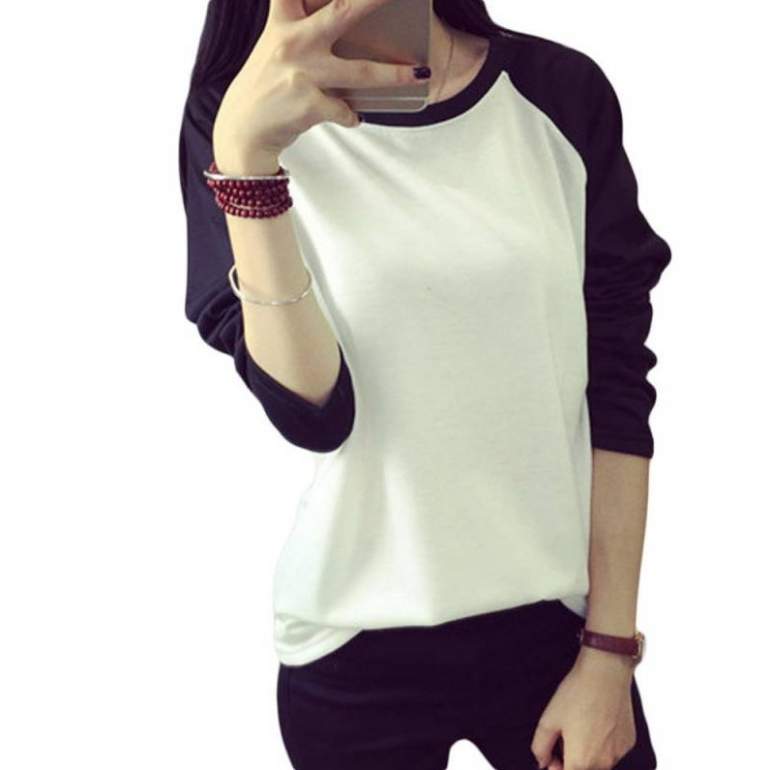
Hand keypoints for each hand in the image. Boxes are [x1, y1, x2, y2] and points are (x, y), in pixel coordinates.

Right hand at [212, 0, 429, 172]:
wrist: (244, 128)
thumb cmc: (268, 84)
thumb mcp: (276, 44)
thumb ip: (301, 23)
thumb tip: (346, 13)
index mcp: (283, 20)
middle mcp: (292, 41)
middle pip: (342, 10)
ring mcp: (302, 73)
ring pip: (361, 71)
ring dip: (394, 74)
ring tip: (419, 73)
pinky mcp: (309, 104)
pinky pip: (345, 110)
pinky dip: (351, 115)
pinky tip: (350, 116)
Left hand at [530, 647, 636, 769]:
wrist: (606, 674)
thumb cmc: (577, 694)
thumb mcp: (549, 719)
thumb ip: (540, 747)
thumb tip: (542, 761)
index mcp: (581, 761)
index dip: (556, 768)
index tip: (551, 756)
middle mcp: (603, 763)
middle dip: (571, 761)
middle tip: (564, 739)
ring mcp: (619, 754)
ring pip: (599, 764)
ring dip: (587, 754)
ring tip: (581, 727)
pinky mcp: (629, 743)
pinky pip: (613, 752)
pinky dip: (603, 744)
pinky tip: (596, 723)